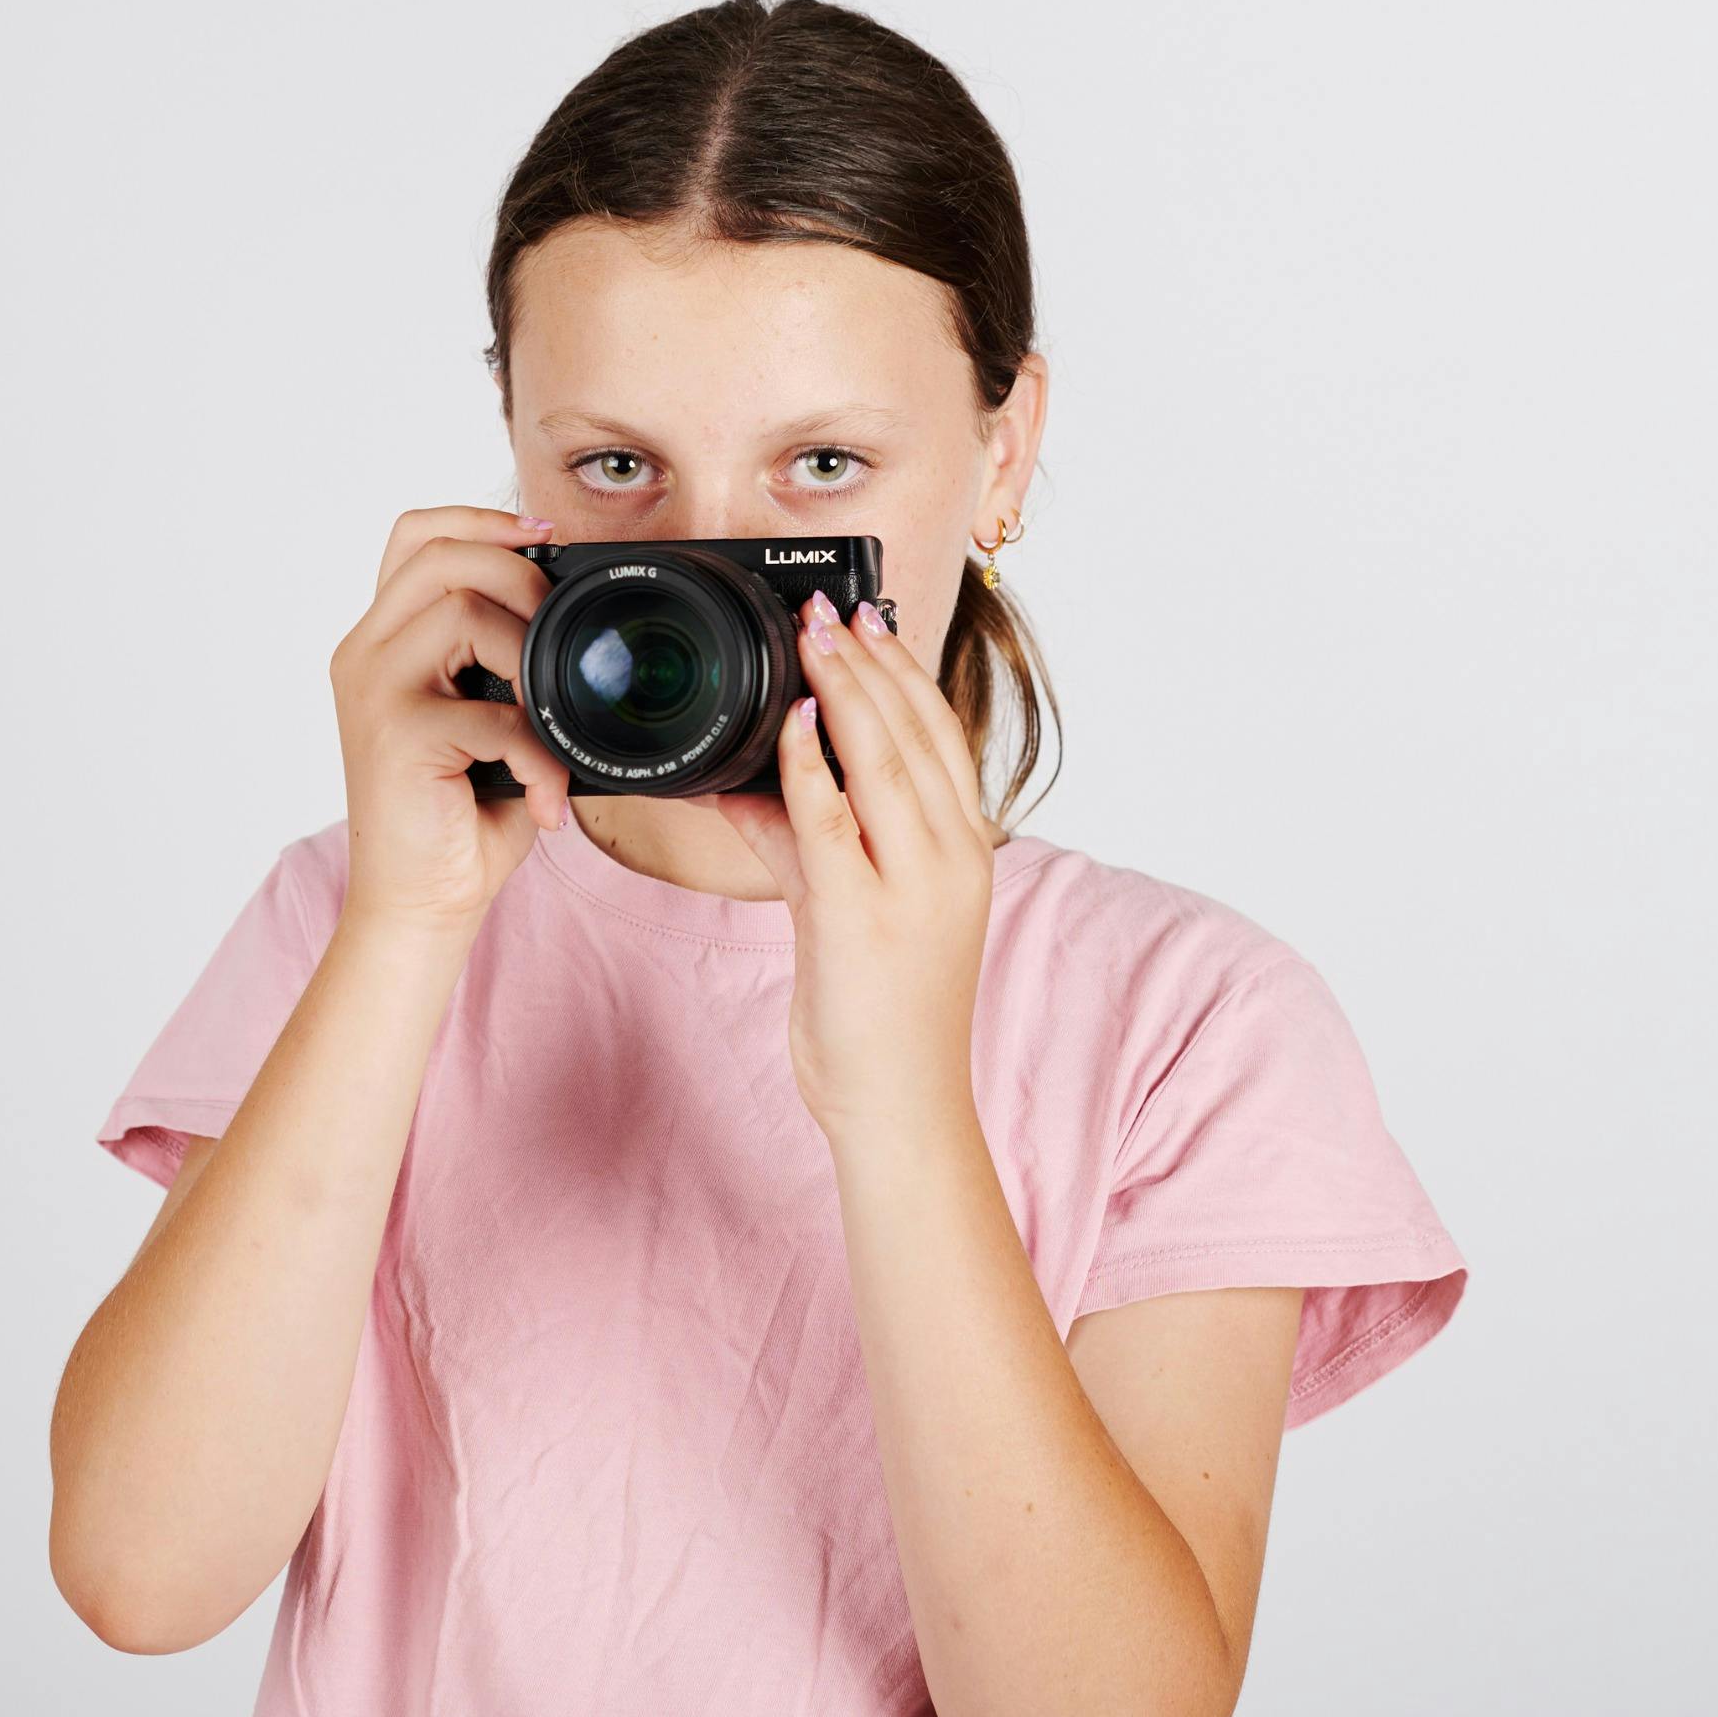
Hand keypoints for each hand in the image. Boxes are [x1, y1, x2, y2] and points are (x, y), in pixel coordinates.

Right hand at [327, 504, 577, 938]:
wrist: (420, 903)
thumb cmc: (461, 815)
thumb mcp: (489, 719)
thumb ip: (509, 662)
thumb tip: (578, 618)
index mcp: (383, 640)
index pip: (416, 537)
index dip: (482, 519)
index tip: (545, 537)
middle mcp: (365, 654)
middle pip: (440, 555)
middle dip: (519, 575)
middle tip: (559, 630)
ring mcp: (374, 690)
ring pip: (461, 614)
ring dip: (531, 660)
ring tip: (552, 719)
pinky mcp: (396, 735)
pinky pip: (491, 712)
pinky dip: (538, 754)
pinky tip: (546, 794)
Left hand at [695, 589, 997, 1137]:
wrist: (902, 1107)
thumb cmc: (882, 1016)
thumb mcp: (848, 912)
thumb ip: (807, 842)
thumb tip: (753, 785)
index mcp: (963, 853)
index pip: (943, 737)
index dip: (907, 672)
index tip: (872, 622)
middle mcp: (950, 859)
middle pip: (915, 733)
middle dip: (871, 662)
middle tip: (831, 609)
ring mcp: (911, 887)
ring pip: (881, 761)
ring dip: (842, 689)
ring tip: (812, 637)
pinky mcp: (858, 916)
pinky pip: (830, 820)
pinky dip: (807, 762)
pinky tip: (786, 719)